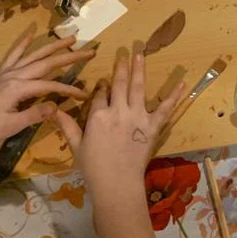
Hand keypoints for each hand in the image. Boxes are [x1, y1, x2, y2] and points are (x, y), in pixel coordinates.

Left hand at [0, 33, 91, 148]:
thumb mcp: (11, 126)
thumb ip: (34, 114)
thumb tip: (57, 105)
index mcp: (18, 88)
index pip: (50, 85)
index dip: (69, 89)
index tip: (84, 94)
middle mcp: (15, 75)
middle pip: (47, 62)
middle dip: (69, 56)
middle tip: (89, 50)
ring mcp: (7, 72)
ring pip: (34, 55)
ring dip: (54, 45)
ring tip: (71, 38)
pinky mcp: (1, 74)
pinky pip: (14, 54)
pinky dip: (23, 43)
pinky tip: (31, 33)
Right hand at [56, 53, 184, 195]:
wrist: (116, 183)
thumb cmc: (93, 168)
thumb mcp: (76, 146)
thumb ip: (67, 126)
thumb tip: (53, 110)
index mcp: (98, 116)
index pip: (99, 96)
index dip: (100, 89)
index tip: (102, 84)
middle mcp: (118, 111)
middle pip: (119, 85)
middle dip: (121, 68)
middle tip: (125, 54)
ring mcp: (137, 117)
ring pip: (138, 88)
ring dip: (139, 70)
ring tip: (141, 55)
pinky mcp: (153, 126)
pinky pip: (166, 108)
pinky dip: (175, 95)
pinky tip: (183, 83)